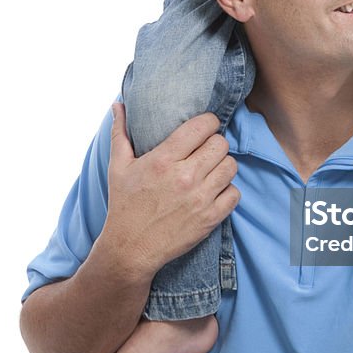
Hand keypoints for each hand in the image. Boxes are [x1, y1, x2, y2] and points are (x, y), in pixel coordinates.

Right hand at [102, 103, 239, 279]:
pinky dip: (227, 191)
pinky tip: (213, 191)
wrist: (130, 248)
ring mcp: (200, 198)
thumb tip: (118, 104)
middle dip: (214, 144)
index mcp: (164, 160)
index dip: (207, 123)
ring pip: (231, 166)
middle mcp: (185, 176)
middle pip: (221, 144)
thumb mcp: (117, 166)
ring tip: (209, 171)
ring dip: (222, 166)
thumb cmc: (124, 205)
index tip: (203, 129)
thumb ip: (120, 132)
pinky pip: (235, 193)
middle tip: (204, 151)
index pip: (202, 126)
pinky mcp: (210, 218)